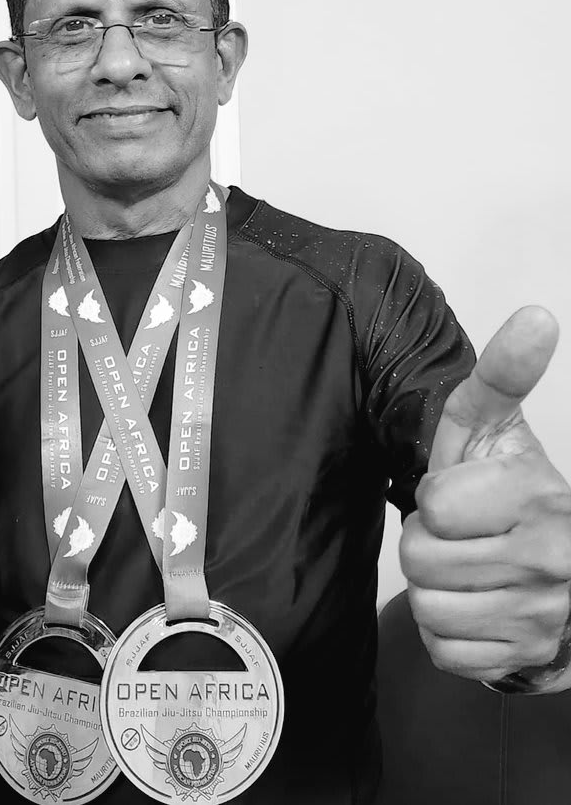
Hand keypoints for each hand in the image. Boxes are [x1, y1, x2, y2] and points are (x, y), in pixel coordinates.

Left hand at [400, 306, 570, 690]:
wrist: (553, 564)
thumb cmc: (505, 492)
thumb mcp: (494, 427)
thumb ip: (504, 374)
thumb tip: (537, 315)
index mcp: (539, 497)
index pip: (434, 506)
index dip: (434, 501)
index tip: (463, 498)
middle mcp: (555, 559)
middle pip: (422, 559)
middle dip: (427, 544)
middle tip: (460, 536)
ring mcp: (545, 618)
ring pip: (431, 609)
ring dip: (435, 589)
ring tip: (467, 569)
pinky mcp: (527, 661)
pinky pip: (448, 653)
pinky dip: (449, 635)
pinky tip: (476, 608)